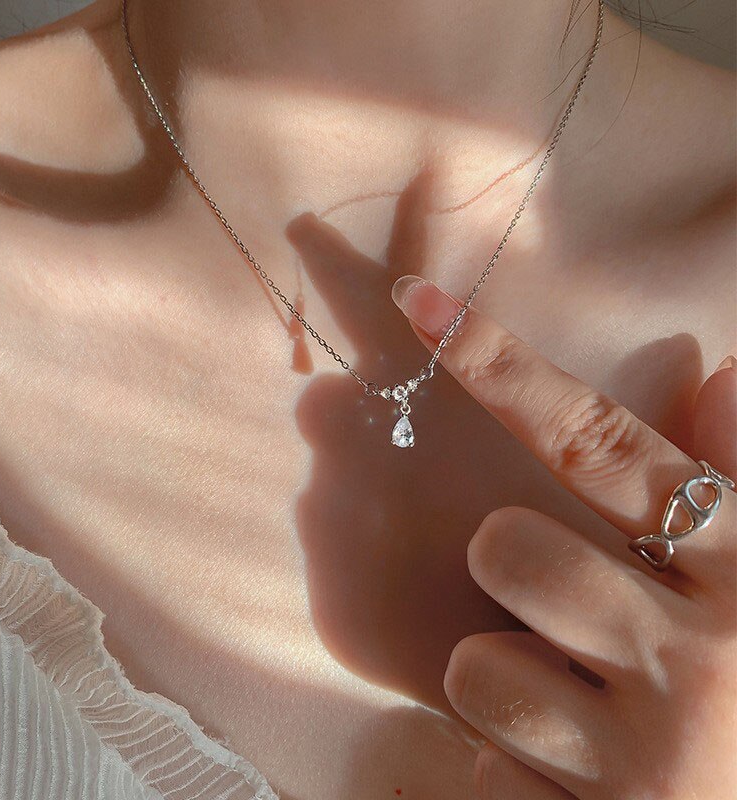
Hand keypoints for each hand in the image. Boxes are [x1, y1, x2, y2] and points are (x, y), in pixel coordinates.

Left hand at [392, 275, 736, 799]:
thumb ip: (732, 470)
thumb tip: (718, 366)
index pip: (595, 438)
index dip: (499, 363)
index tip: (419, 302)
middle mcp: (696, 648)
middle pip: (504, 545)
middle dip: (510, 567)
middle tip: (570, 606)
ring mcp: (647, 750)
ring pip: (474, 664)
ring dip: (508, 677)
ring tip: (578, 702)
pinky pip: (485, 757)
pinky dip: (513, 760)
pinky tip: (577, 772)